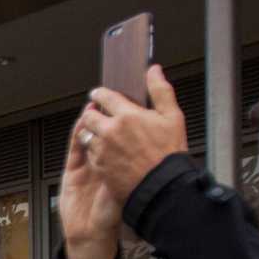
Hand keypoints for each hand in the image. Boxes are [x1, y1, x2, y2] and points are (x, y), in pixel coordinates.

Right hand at [58, 109, 124, 258]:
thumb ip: (133, 172)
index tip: (135, 103)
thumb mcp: (129, 191)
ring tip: (98, 102)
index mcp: (123, 165)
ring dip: (94, 119)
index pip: (128, 136)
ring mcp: (90, 164)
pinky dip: (78, 132)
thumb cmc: (112, 217)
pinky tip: (82, 120)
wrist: (91, 235)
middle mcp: (108, 161)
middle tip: (116, 96)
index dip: (130, 119)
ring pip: (92, 134)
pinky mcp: (73, 169)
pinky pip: (76, 145)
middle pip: (110, 130)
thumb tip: (145, 149)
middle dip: (113, 113)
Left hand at [80, 64, 187, 205]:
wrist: (162, 188)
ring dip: (91, 133)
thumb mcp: (172, 117)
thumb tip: (153, 70)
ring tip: (101, 134)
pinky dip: (94, 151)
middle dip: (92, 114)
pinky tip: (104, 152)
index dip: (100, 94)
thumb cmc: (169, 154)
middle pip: (89, 116)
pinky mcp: (99, 167)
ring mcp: (102, 150)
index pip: (104, 97)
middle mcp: (110, 132)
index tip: (98, 94)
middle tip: (98, 115)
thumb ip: (161, 90)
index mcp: (127, 116)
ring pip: (86, 135)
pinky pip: (89, 154)